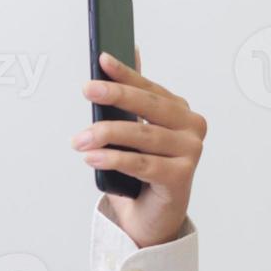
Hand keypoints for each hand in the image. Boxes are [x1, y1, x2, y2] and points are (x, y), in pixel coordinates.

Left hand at [73, 48, 205, 248]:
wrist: (151, 217)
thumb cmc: (141, 173)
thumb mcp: (133, 133)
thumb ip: (132, 99)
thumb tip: (126, 52)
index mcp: (180, 112)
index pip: (149, 88)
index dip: (126, 74)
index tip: (103, 59)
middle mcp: (191, 128)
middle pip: (150, 107)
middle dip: (117, 95)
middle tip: (88, 89)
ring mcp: (190, 153)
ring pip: (144, 136)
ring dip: (108, 134)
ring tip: (80, 138)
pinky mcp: (181, 178)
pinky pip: (143, 164)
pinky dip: (115, 160)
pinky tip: (92, 158)